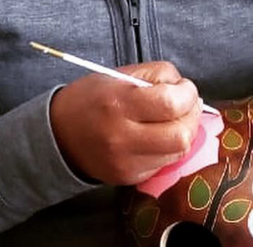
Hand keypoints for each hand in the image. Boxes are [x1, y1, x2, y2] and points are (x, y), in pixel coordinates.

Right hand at [49, 61, 201, 184]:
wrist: (59, 135)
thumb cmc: (92, 98)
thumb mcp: (121, 74)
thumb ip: (157, 75)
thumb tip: (186, 89)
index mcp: (119, 104)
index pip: (171, 104)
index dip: (188, 93)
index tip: (184, 86)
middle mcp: (123, 137)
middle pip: (181, 135)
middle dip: (192, 115)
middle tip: (186, 103)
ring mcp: (127, 163)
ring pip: (178, 152)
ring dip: (185, 131)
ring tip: (175, 117)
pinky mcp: (130, 178)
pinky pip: (165, 162)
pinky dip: (170, 146)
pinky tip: (160, 133)